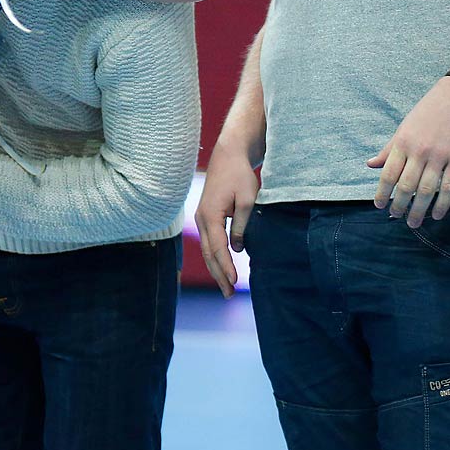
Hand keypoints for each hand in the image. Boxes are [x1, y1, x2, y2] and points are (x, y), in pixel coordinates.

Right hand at [197, 142, 259, 295]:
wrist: (228, 155)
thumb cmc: (239, 175)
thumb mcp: (247, 200)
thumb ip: (242, 226)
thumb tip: (238, 249)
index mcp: (210, 215)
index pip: (218, 248)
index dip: (226, 267)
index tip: (234, 282)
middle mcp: (202, 219)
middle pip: (209, 253)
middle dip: (219, 274)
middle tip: (229, 294)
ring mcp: (201, 218)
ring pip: (207, 250)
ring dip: (216, 268)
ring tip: (226, 287)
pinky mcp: (206, 216)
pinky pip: (209, 241)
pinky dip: (215, 256)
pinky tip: (223, 267)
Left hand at [369, 78, 449, 226]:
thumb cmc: (428, 113)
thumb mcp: (403, 128)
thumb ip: (389, 149)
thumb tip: (370, 164)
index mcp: (403, 142)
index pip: (388, 174)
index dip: (382, 193)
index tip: (379, 205)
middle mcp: (420, 151)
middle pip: (406, 186)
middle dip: (399, 205)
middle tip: (396, 216)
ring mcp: (440, 155)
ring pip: (426, 190)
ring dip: (418, 210)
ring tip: (414, 222)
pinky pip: (449, 187)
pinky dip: (442, 204)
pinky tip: (436, 215)